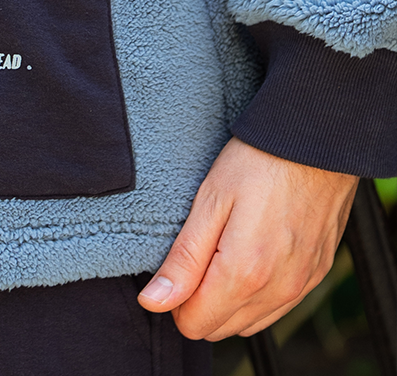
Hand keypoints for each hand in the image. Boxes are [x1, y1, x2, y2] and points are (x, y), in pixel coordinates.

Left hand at [137, 137, 356, 339]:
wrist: (316, 142)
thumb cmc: (258, 163)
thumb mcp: (209, 201)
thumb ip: (183, 260)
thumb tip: (155, 302)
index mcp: (244, 273)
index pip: (197, 324)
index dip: (175, 302)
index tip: (176, 267)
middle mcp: (277, 290)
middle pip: (221, 328)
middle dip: (199, 302)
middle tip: (197, 253)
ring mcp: (301, 286)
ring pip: (250, 323)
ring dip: (228, 301)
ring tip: (222, 249)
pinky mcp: (316, 276)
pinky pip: (277, 307)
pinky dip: (256, 293)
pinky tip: (250, 254)